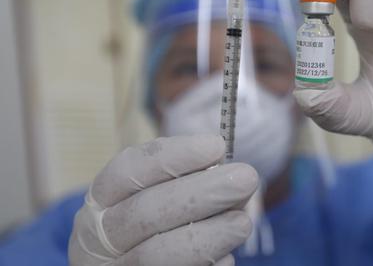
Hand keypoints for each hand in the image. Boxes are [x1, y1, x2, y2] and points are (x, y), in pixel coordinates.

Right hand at [68, 135, 257, 265]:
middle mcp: (99, 237)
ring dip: (209, 234)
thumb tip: (225, 171)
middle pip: (145, 211)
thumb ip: (183, 181)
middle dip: (201, 192)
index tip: (217, 146)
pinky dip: (206, 265)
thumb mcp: (154, 197)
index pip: (128, 169)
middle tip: (247, 178)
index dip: (173, 155)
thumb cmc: (151, 226)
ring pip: (157, 254)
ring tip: (243, 222)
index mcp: (101, 200)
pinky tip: (226, 256)